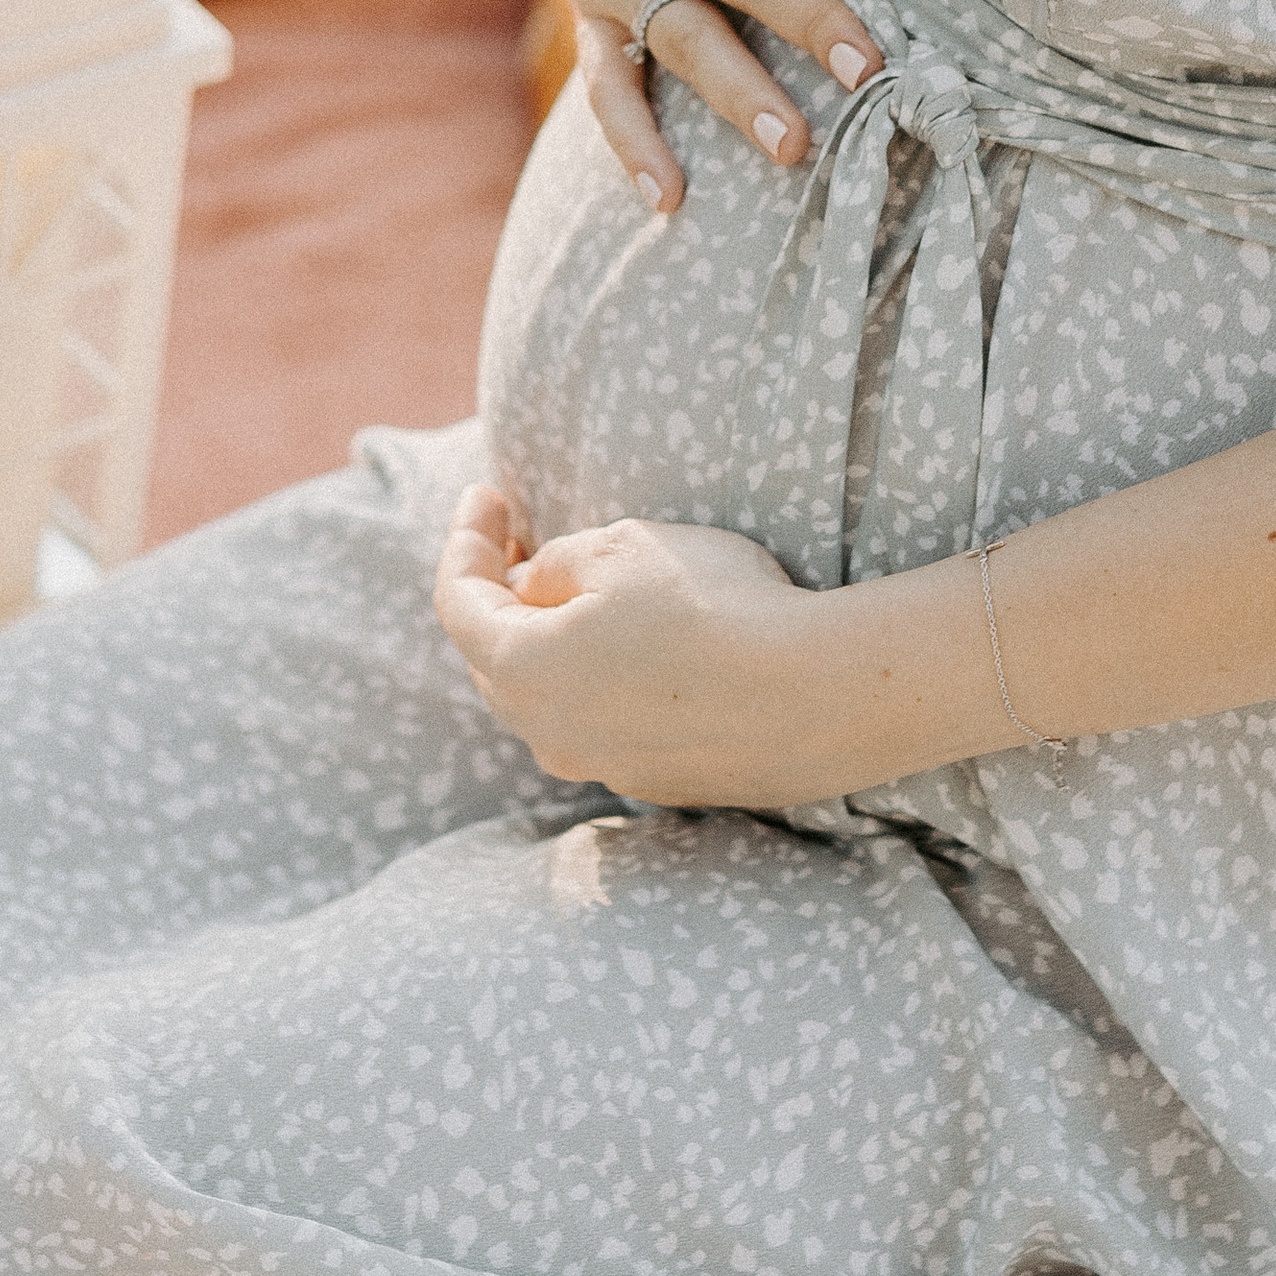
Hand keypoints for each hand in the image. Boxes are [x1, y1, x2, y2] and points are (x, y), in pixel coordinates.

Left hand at [432, 483, 838, 805]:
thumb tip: (528, 586)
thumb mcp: (621, 549)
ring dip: (545, 642)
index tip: (486, 493)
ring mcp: (603, 767)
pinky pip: (604, 725)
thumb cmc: (713, 607)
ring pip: (548, 699)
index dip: (466, 538)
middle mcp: (548, 734)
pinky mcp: (657, 782)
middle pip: (493, 658)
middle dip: (495, 593)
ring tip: (570, 592)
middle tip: (517, 536)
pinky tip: (638, 648)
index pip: (457, 601)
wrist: (818, 695)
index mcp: (521, 670)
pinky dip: (598, 681)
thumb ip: (554, 564)